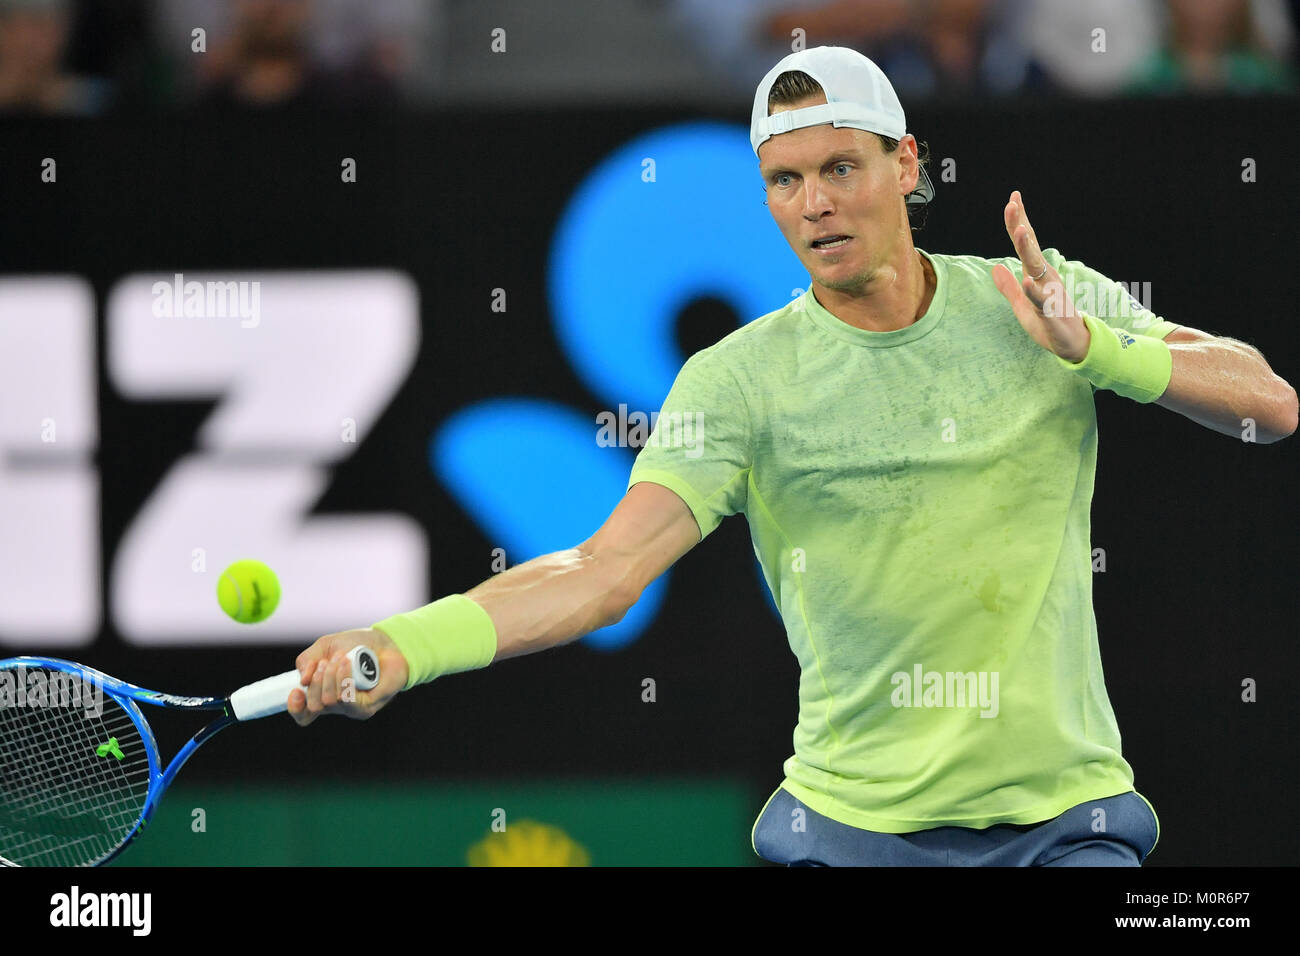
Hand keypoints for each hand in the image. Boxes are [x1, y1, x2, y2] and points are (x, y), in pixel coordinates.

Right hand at [288, 627, 408, 726]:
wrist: (387, 642)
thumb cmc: (357, 645)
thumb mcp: (325, 647)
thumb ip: (307, 660)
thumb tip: (301, 680)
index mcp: (322, 694)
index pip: (303, 714)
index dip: (295, 707)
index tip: (296, 689)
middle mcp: (335, 705)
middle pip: (313, 707)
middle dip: (315, 682)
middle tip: (325, 663)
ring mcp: (351, 708)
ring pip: (329, 702)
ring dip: (330, 677)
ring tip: (340, 659)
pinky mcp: (367, 707)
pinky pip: (347, 699)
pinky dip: (343, 679)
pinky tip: (347, 664)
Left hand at [990, 190, 1090, 362]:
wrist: (1073, 345)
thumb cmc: (1048, 323)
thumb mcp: (1021, 305)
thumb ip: (1008, 287)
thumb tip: (995, 267)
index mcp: (1037, 274)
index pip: (1025, 244)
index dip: (1018, 222)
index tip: (1013, 198)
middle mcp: (1045, 277)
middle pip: (1030, 248)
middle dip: (1021, 225)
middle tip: (1013, 204)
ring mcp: (1049, 292)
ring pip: (1037, 268)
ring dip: (1028, 249)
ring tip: (1020, 231)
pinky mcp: (1052, 311)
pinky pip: (1042, 299)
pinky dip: (1034, 290)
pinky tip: (1026, 280)